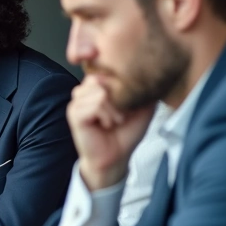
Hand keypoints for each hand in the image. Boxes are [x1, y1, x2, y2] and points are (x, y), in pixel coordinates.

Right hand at [67, 75, 156, 189]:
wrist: (117, 157)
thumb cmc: (126, 133)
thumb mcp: (142, 106)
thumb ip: (142, 86)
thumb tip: (150, 71)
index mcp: (97, 87)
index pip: (106, 68)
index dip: (118, 80)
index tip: (125, 99)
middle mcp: (84, 92)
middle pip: (101, 77)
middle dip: (118, 96)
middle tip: (121, 114)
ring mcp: (77, 102)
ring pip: (99, 91)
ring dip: (113, 108)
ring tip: (115, 120)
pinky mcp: (74, 114)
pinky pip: (95, 104)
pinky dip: (107, 116)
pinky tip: (107, 125)